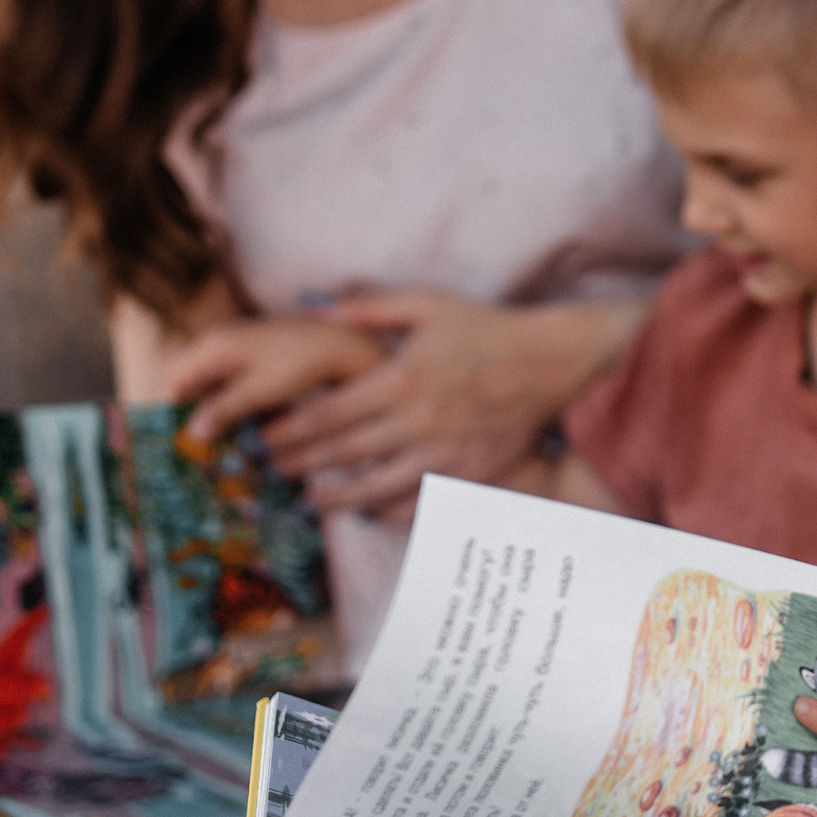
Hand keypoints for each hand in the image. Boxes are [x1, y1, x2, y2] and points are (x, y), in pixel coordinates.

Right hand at [163, 318, 388, 442]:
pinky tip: (243, 438)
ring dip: (215, 420)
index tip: (173, 445)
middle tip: (195, 455)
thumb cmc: (301, 364)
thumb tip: (191, 434)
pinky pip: (235, 392)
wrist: (346, 346)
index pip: (172, 382)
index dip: (168, 414)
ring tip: (218, 453)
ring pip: (214, 393)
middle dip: (192, 420)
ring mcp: (239, 355)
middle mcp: (220, 346)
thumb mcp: (258, 391)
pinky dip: (236, 414)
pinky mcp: (259, 366)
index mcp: (211, 346)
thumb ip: (222, 410)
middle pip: (191, 389)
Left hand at [258, 290, 634, 521]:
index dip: (290, 431)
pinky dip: (389, 511)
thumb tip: (316, 310)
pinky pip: (420, 502)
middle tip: (272, 469)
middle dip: (300, 463)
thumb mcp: (427, 305)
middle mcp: (417, 422)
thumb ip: (369, 308)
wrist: (550, 361)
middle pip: (342, 453)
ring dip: (336, 496)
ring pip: (375, 487)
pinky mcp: (470, 473)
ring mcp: (444, 452)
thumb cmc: (486, 329)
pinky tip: (370, 510)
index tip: (266, 438)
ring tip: (312, 498)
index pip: (327, 415)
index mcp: (400, 380)